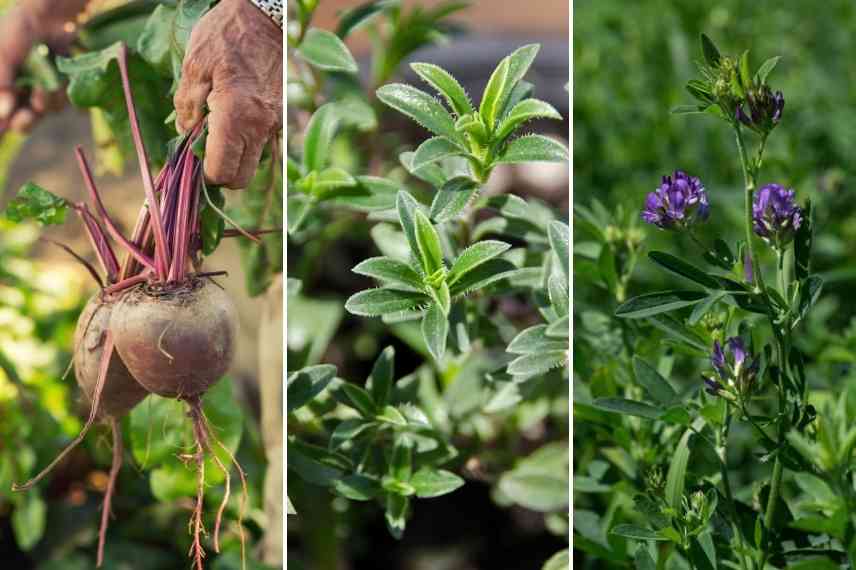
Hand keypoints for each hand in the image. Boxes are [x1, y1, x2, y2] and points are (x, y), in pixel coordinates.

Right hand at [0, 0, 83, 132]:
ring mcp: (40, 91)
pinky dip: (61, 95)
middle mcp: (18, 92)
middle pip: (22, 124)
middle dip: (25, 121)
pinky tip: (59, 81)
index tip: (3, 128)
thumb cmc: (19, 30)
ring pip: (44, 112)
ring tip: (44, 86)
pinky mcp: (60, 88)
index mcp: (1, 86)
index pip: (0, 115)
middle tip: (29, 114)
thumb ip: (1, 82)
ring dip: (46, 102)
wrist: (50, 17)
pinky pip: (63, 103)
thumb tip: (3, 113)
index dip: (1, 125)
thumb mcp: (4, 54)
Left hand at [175, 0, 282, 189]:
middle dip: (219, 173)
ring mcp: (273, 124)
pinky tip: (230, 117)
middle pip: (241, 178)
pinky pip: (260, 144)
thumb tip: (187, 136)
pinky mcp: (279, 118)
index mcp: (236, 117)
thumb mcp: (193, 66)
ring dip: (232, 157)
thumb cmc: (225, 35)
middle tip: (201, 151)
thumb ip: (186, 108)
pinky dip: (243, 141)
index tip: (191, 159)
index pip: (222, 172)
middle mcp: (260, 127)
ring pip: (252, 162)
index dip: (203, 174)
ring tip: (214, 129)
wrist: (265, 16)